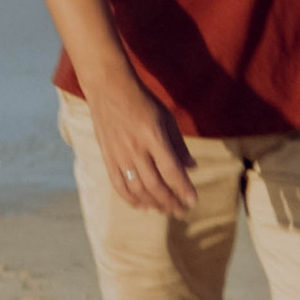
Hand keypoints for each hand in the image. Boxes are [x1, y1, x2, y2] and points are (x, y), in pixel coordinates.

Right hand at [93, 76, 194, 216]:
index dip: (183, 188)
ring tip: (164, 210)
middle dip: (169, 202)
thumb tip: (192, 168)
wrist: (109, 88)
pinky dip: (131, 199)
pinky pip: (118, 185)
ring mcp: (119, 154)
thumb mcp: (167, 118)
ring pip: (136, 189)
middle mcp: (135, 148)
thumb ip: (179, 145)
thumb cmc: (143, 102)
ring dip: (152, 204)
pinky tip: (142, 206)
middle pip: (154, 185)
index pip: (171, 170)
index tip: (193, 201)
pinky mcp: (107, 157)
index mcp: (153, 136)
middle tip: (180, 211)